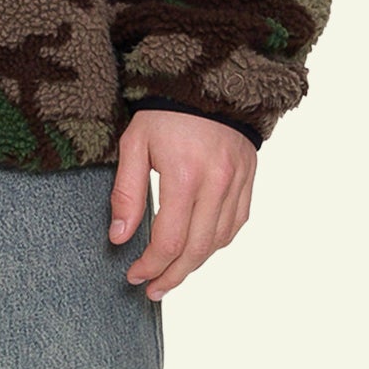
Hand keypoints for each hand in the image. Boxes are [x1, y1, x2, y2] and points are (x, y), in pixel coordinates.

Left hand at [109, 110, 255, 300]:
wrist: (206, 78)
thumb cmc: (164, 109)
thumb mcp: (134, 142)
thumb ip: (127, 192)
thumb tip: (120, 237)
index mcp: (185, 175)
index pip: (169, 240)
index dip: (151, 265)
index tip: (135, 276)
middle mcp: (217, 183)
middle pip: (196, 250)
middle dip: (172, 275)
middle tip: (153, 290)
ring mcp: (238, 182)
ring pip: (219, 242)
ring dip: (195, 264)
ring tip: (172, 273)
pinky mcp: (249, 179)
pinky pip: (236, 224)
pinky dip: (217, 242)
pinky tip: (198, 247)